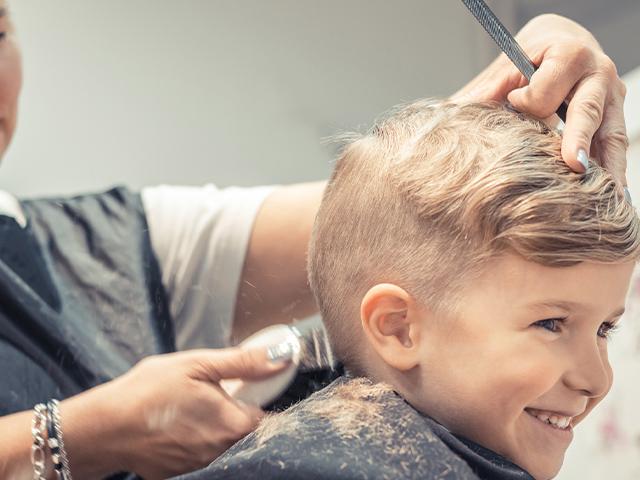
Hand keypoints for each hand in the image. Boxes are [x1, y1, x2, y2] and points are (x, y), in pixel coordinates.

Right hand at [61, 346, 289, 478]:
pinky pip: (197, 453)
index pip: (265, 416)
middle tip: (208, 394)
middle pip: (242, 430)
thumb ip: (243, 363)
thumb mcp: (198, 365)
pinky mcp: (180, 472)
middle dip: (232, 411)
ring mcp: (199, 465)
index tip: (242, 387)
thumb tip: (279, 358)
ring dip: (212, 425)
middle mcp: (220, 451)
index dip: (256, 399)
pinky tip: (173, 424)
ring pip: (219, 442)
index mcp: (232, 425)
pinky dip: (192, 438)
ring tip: (185, 408)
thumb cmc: (148, 392)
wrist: (102, 427)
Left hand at [453, 14, 627, 186]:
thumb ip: (490, 87)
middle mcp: (598, 73)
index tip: (514, 102)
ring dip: (607, 166)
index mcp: (569, 55)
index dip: (525, 103)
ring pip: (611, 134)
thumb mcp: (509, 64)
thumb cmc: (531, 57)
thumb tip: (457, 110)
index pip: (545, 92)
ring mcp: (612, 97)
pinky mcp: (615, 117)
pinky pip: (615, 147)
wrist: (563, 43)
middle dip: (579, 138)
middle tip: (573, 166)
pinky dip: (613, 171)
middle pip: (588, 110)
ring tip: (606, 197)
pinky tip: (614, 196)